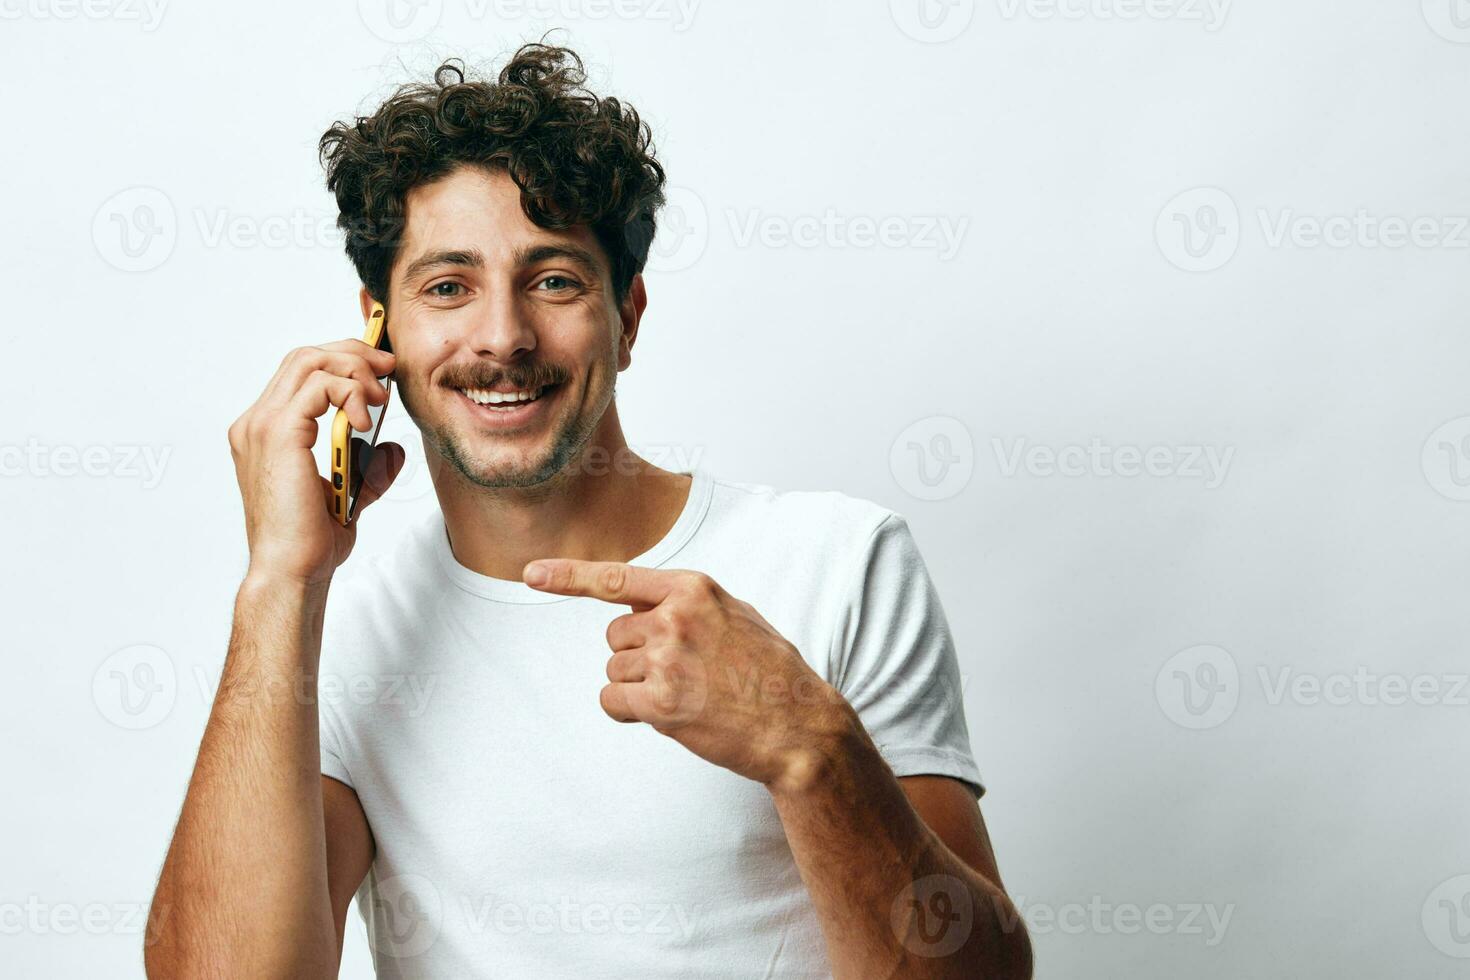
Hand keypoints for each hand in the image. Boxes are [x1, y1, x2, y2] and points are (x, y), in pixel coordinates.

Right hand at [228, 339, 404, 586]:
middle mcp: (256, 423)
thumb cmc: (308, 542)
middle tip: (388, 368)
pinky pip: (319, 387)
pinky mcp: (279, 434)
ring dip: (354, 370)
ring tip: (381, 397)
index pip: (299, 373)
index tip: (379, 371)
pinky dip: (350, 392)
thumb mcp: (348, 495)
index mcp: (264, 433)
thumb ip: (367, 469)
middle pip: (304, 357)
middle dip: (352, 354)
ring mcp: (262, 426)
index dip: (341, 362)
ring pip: (310, 362)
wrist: (291, 570)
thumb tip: (392, 449)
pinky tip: (366, 419)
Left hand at [522, 560, 854, 790]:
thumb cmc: (771, 670)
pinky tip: (668, 714)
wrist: (797, 724)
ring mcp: (666, 660)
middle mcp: (675, 618)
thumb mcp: (736, 614)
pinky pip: (612, 700)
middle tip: (683, 673)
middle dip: (637, 656)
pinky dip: (628, 711)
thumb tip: (642, 611)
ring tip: (687, 694)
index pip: (616, 579)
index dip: (567, 576)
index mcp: (693, 589)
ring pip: (614, 669)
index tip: (530, 574)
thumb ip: (688, 605)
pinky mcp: (659, 703)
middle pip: (614, 636)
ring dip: (638, 686)